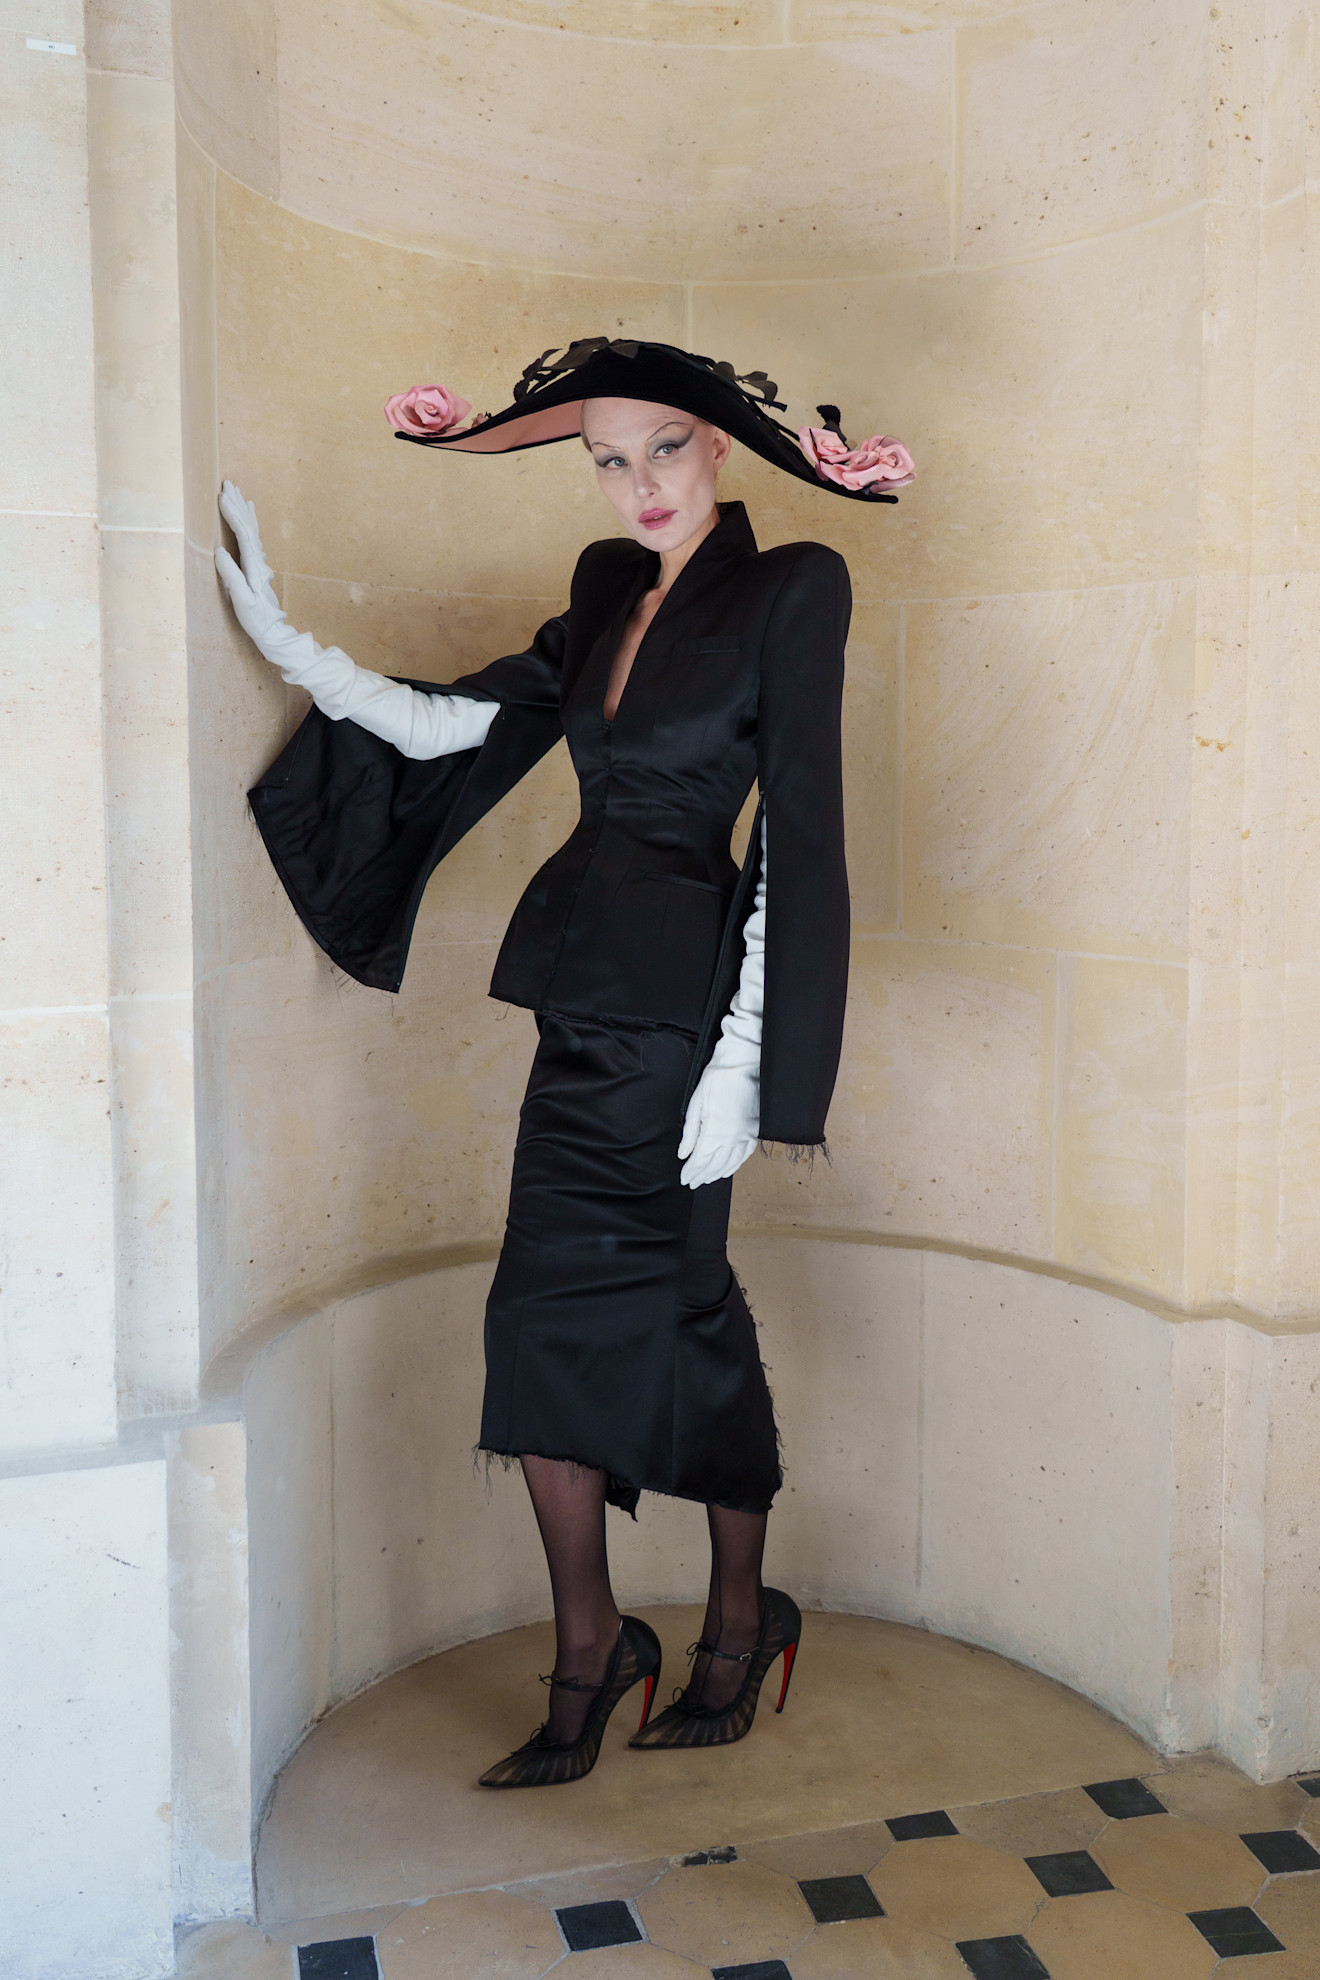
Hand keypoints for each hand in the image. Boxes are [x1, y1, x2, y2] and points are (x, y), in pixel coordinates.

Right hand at [214, 481, 285, 646]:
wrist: (273, 631)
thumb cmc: (256, 619)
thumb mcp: (242, 600)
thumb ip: (232, 576)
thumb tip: (219, 551)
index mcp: (254, 567)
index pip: (243, 535)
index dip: (233, 515)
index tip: (222, 497)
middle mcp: (259, 562)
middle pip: (249, 527)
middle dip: (238, 505)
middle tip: (229, 484)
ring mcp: (260, 564)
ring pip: (252, 531)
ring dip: (244, 511)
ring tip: (239, 493)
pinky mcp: (258, 568)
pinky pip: (253, 539)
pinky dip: (250, 524)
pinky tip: (249, 517)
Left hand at [678, 1060, 758, 1189]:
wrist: (742, 1063)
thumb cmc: (717, 1079)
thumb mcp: (695, 1104)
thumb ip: (690, 1133)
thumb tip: (683, 1154)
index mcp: (715, 1132)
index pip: (700, 1161)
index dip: (691, 1172)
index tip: (684, 1179)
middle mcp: (732, 1138)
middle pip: (714, 1165)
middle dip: (701, 1176)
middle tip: (692, 1183)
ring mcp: (746, 1135)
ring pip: (730, 1163)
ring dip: (716, 1174)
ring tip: (706, 1180)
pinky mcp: (755, 1130)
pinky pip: (745, 1155)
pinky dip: (735, 1165)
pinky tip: (727, 1169)